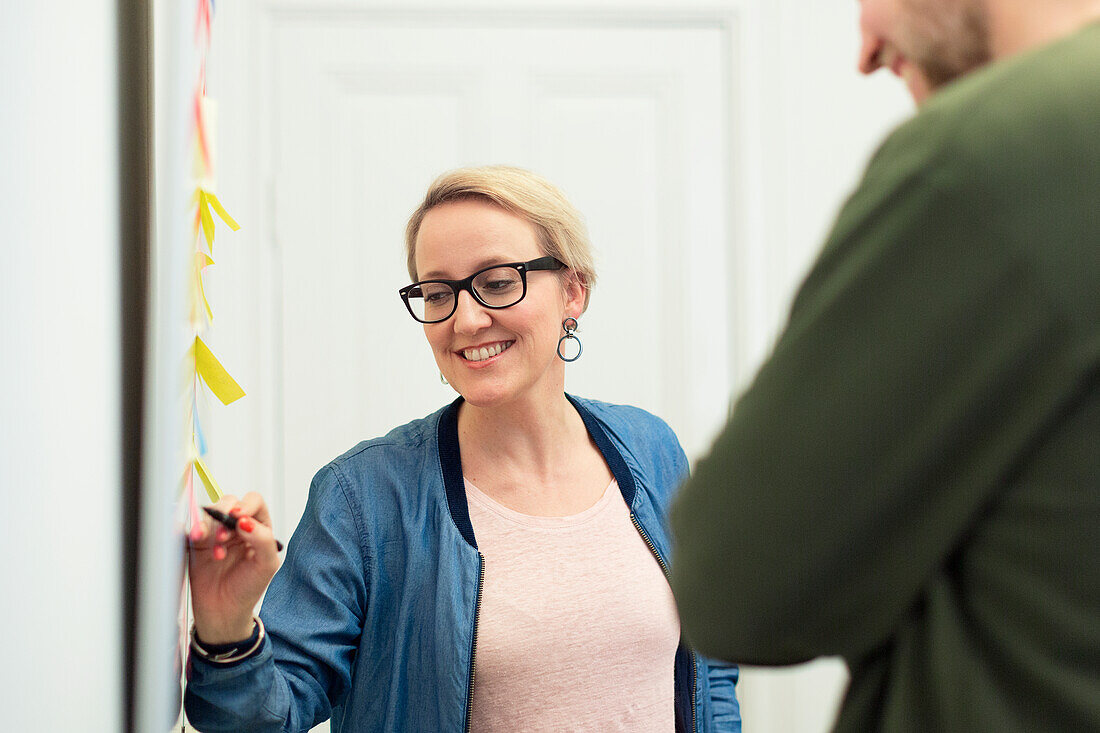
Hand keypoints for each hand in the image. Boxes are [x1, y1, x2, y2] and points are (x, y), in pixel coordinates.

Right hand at [188, 492, 280, 643]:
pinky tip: (198, 540)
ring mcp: (216, 533)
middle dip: (226, 515)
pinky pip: (192, 527)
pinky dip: (194, 530)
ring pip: (210, 513)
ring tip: (217, 551)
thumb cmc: (248, 588)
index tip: (239, 517)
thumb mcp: (266, 565)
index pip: (254, 503)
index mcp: (258, 528)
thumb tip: (246, 521)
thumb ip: (263, 540)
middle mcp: (237, 527)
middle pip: (230, 503)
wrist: (223, 612)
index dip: (247, 505)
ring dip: (211, 527)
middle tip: (225, 536)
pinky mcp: (197, 543)